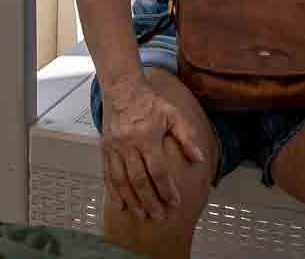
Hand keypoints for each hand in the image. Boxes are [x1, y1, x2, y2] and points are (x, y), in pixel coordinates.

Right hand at [99, 77, 205, 221]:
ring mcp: (115, 147)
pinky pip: (108, 173)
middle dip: (150, 201)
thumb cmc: (148, 101)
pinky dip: (113, 191)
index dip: (166, 189)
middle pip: (139, 180)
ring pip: (122, 180)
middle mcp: (129, 144)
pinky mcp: (105, 148)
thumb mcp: (173, 114)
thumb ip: (186, 136)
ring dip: (132, 200)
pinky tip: (120, 203)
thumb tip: (198, 158)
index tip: (174, 202)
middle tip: (159, 216)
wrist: (122, 88)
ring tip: (141, 214)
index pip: (158, 170)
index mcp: (147, 136)